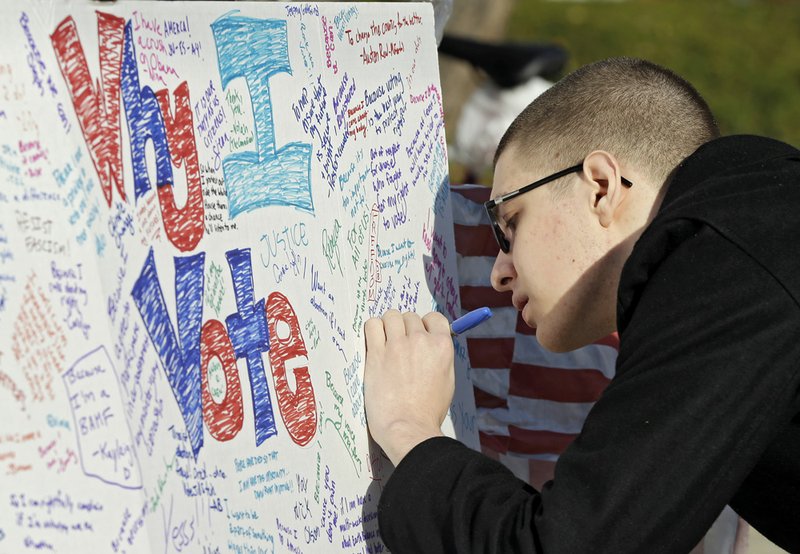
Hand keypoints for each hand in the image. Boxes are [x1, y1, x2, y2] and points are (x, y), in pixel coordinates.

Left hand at [364, 310, 454, 465]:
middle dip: (405, 328)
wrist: (408, 427)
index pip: (434, 318)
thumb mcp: (447, 381)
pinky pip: (372, 325)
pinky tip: (374, 342)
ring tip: (386, 342)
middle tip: (400, 346)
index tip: (419, 335)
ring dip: (388, 325)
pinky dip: (373, 329)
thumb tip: (433, 344)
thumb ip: (440, 358)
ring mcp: (397, 345)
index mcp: (441, 347)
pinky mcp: (376, 353)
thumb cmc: (428, 411)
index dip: (425, 325)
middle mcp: (421, 341)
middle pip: (410, 317)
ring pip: (391, 316)